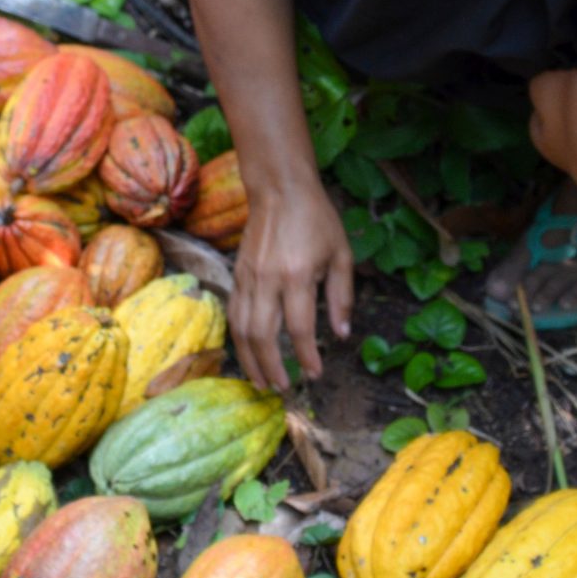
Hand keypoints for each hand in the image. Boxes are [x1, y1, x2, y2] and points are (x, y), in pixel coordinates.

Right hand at [230, 177, 353, 390]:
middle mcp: (268, 280)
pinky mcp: (237, 275)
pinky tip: (248, 353)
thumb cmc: (316, 219)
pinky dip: (239, 339)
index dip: (307, 356)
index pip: (299, 328)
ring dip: (249, 360)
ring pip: (241, 328)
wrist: (279, 189)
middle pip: (262, 335)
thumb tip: (341, 334)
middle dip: (271, 367)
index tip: (314, 374)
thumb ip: (342, 296)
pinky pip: (234, 314)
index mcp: (298, 275)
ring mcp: (248, 278)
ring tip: (260, 381)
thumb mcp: (341, 254)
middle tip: (282, 388)